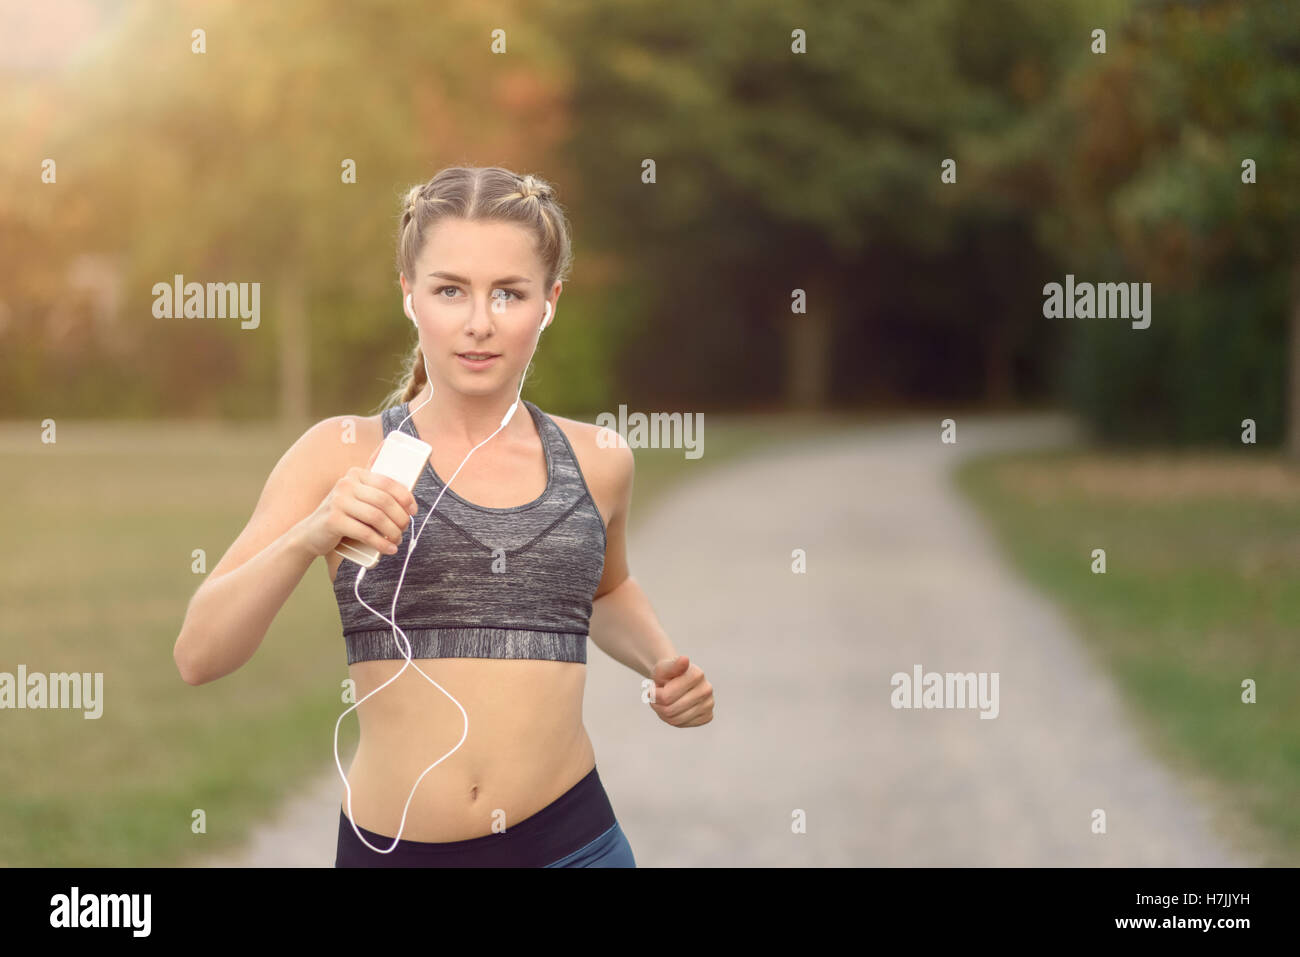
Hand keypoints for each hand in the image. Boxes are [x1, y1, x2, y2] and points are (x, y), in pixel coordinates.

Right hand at [295, 440, 418, 558]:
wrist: (310, 534)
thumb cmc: (342, 517)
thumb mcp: (357, 500)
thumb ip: (375, 494)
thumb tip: (409, 500)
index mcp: (355, 475)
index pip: (387, 482)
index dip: (405, 497)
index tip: (413, 511)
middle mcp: (346, 484)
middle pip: (384, 501)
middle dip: (400, 517)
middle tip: (404, 529)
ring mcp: (338, 501)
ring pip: (377, 517)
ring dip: (393, 531)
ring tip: (397, 540)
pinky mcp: (333, 520)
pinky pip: (365, 533)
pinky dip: (381, 543)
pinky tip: (389, 549)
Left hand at [648, 655, 713, 726]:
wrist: (675, 680)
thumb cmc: (667, 674)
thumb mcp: (663, 668)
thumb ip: (672, 665)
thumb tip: (684, 659)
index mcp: (697, 674)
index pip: (666, 697)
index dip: (654, 694)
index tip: (653, 687)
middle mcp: (706, 689)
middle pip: (670, 710)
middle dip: (657, 705)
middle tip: (655, 697)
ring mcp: (709, 704)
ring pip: (676, 720)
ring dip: (663, 713)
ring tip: (663, 703)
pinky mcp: (708, 716)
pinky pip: (683, 725)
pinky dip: (673, 720)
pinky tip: (674, 709)